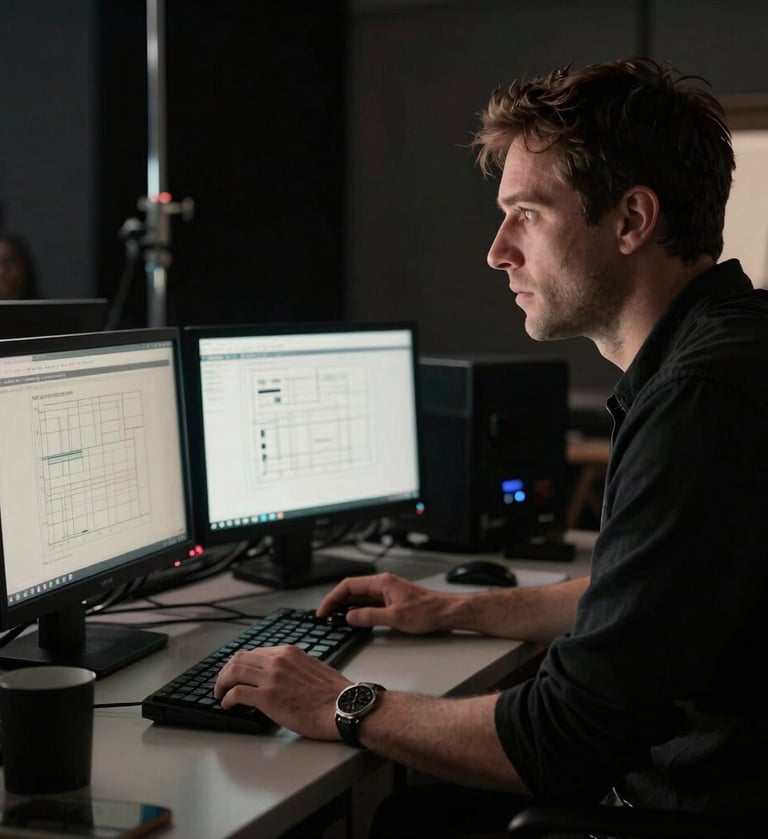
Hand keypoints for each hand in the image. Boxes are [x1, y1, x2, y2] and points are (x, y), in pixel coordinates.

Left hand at [214, 645, 351, 739]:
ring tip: (220, 694)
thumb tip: (283, 678)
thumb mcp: (313, 668)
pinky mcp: (267, 697)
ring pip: (233, 672)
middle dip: (227, 672)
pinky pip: (237, 693)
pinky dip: (227, 699)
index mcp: (289, 652)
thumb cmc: (335, 694)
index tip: (238, 674)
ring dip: (222, 684)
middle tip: (223, 684)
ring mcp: (271, 677)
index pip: (255, 652)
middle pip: (239, 659)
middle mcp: (277, 660)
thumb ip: (295, 668)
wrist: (343, 707)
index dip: (242, 664)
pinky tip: (227, 705)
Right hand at [316, 572, 453, 633]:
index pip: (348, 586)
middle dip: (336, 602)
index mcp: (382, 583)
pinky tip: (354, 620)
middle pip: (352, 590)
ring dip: (346, 607)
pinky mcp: (392, 600)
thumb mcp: (395, 617)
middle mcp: (383, 584)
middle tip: (324, 616)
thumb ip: (369, 617)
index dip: (332, 598)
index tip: (323, 611)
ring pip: (360, 597)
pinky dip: (358, 610)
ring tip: (334, 619)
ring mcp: (387, 592)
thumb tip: (350, 617)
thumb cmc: (427, 611)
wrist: (447, 612)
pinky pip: (369, 603)